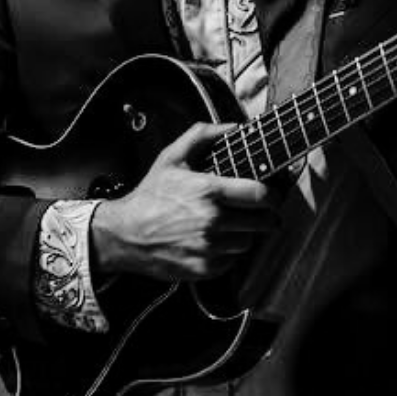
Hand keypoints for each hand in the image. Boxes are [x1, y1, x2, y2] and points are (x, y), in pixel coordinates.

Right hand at [90, 123, 276, 281]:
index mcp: (207, 191)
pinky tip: (213, 242)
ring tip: (230, 226)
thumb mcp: (171, 158)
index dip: (273, 195)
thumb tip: (233, 126)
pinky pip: (232, 261)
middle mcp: (212, 221)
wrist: (123, 234)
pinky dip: (227, 253)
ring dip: (245, 234)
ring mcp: (209, 248)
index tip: (272, 195)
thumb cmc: (149, 196)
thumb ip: (201, 135)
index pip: (262, 195)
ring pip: (249, 242)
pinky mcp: (205, 268)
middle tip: (258, 212)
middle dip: (265, 216)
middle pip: (264, 222)